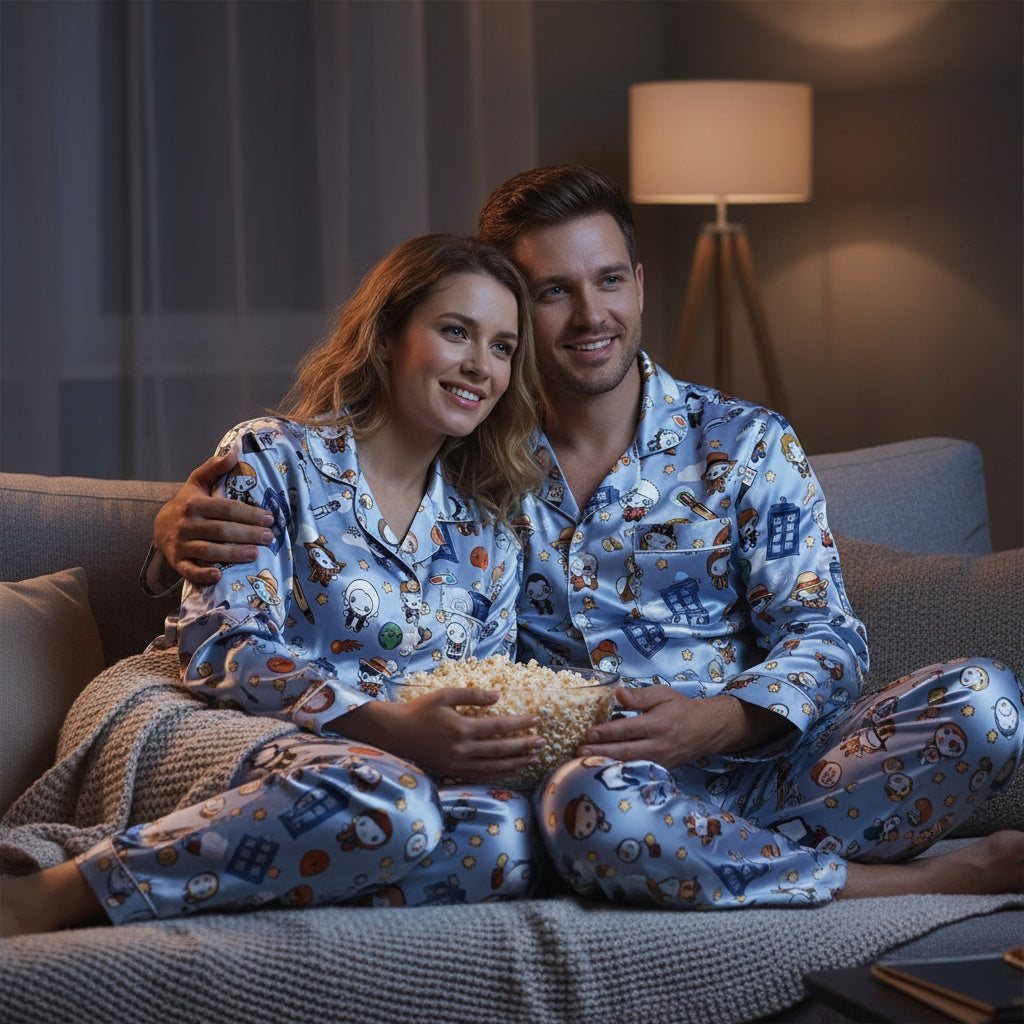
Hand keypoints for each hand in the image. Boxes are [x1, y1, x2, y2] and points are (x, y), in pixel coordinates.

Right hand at [153, 452, 274, 585]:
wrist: (159, 527)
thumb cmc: (188, 503)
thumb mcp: (197, 482)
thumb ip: (215, 467)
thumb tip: (235, 451)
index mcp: (194, 504)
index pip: (226, 509)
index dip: (249, 514)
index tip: (270, 518)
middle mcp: (186, 524)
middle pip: (221, 530)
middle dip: (247, 534)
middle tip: (269, 537)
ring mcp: (180, 544)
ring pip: (208, 551)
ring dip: (232, 554)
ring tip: (255, 554)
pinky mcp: (177, 562)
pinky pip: (189, 571)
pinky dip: (203, 574)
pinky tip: (219, 576)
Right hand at [334, 688, 545, 780]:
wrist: (394, 733)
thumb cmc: (419, 710)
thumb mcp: (444, 695)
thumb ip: (472, 695)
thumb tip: (497, 697)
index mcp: (461, 728)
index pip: (499, 727)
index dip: (520, 724)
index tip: (537, 720)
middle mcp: (462, 749)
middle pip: (501, 749)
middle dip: (524, 746)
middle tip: (542, 742)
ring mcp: (457, 764)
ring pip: (493, 766)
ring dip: (515, 762)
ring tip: (532, 758)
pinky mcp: (452, 772)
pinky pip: (480, 776)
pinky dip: (498, 775)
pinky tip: (510, 771)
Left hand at [578, 687, 796, 768]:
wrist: (706, 729)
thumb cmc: (681, 709)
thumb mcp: (663, 694)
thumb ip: (639, 695)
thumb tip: (618, 693)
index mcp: (658, 724)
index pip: (628, 729)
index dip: (607, 732)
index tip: (589, 733)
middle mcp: (659, 745)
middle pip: (625, 751)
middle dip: (600, 752)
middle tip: (579, 751)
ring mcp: (659, 761)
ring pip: (628, 765)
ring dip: (605, 764)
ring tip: (584, 762)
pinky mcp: (660, 769)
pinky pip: (636, 770)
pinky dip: (618, 770)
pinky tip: (602, 769)